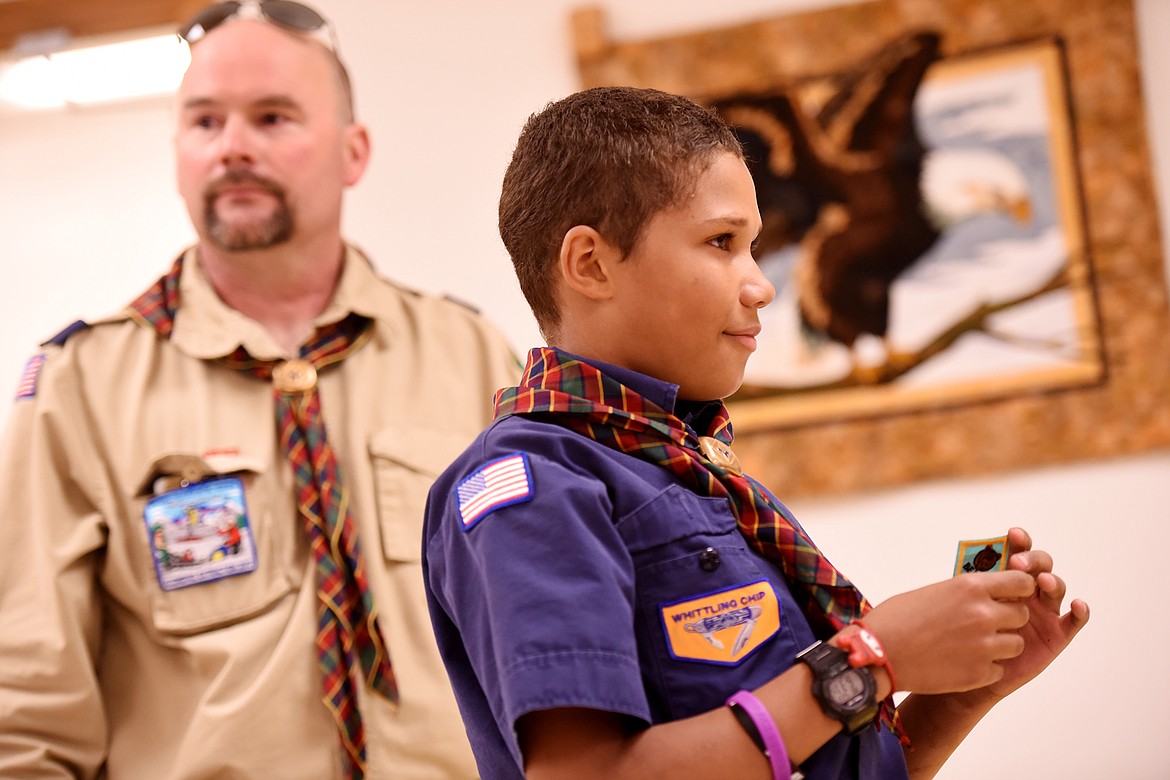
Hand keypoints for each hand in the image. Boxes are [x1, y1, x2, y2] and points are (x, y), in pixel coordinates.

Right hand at [862, 569, 1035, 693]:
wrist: (876, 653)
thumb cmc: (896, 619)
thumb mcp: (935, 592)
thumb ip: (965, 593)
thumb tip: (986, 594)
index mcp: (971, 586)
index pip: (1022, 582)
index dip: (1019, 590)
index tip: (1010, 596)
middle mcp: (983, 613)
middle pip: (1022, 615)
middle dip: (1008, 620)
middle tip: (987, 625)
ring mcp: (984, 645)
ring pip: (1016, 644)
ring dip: (1000, 646)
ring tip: (973, 646)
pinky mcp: (979, 673)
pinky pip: (999, 669)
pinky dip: (985, 668)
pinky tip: (960, 664)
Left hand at [979, 527, 1089, 699]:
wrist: (968, 667)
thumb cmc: (964, 632)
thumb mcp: (965, 604)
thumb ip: (972, 583)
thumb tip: (966, 560)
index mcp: (1006, 578)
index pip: (1017, 552)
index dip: (1019, 541)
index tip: (1013, 534)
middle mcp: (1029, 590)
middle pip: (1040, 565)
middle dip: (1033, 560)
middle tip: (1018, 563)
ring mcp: (1044, 611)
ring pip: (1056, 588)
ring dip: (1052, 581)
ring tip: (1043, 581)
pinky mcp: (1057, 635)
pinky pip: (1073, 621)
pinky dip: (1079, 612)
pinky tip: (1078, 605)